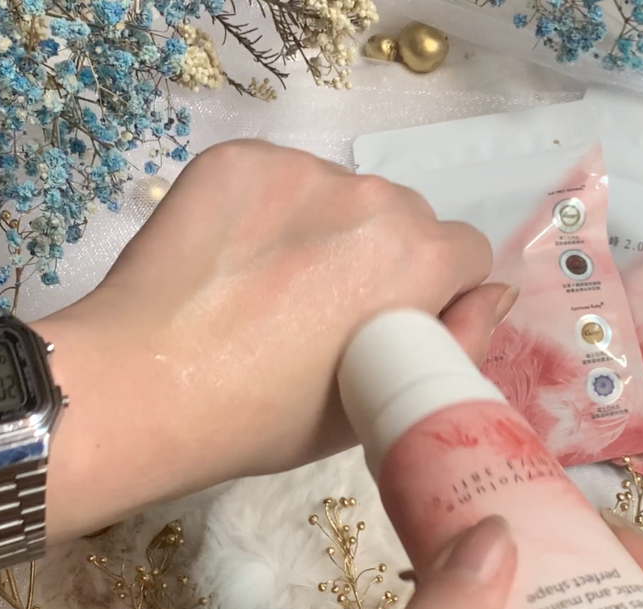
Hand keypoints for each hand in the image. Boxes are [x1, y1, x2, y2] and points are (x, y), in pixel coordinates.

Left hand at [31, 139, 515, 543]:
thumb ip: (458, 342)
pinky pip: (281, 177)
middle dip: (383, 256)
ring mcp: (301, 169)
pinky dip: (269, 209)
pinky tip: (233, 258)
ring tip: (270, 285)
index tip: (390, 324)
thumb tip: (494, 294)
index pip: (464, 251)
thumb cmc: (272, 417)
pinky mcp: (239, 157)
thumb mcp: (385, 400)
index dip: (434, 293)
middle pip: (404, 218)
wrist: (147, 387)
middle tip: (326, 311)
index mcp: (420, 255)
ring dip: (326, 228)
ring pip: (341, 195)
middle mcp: (373, 196)